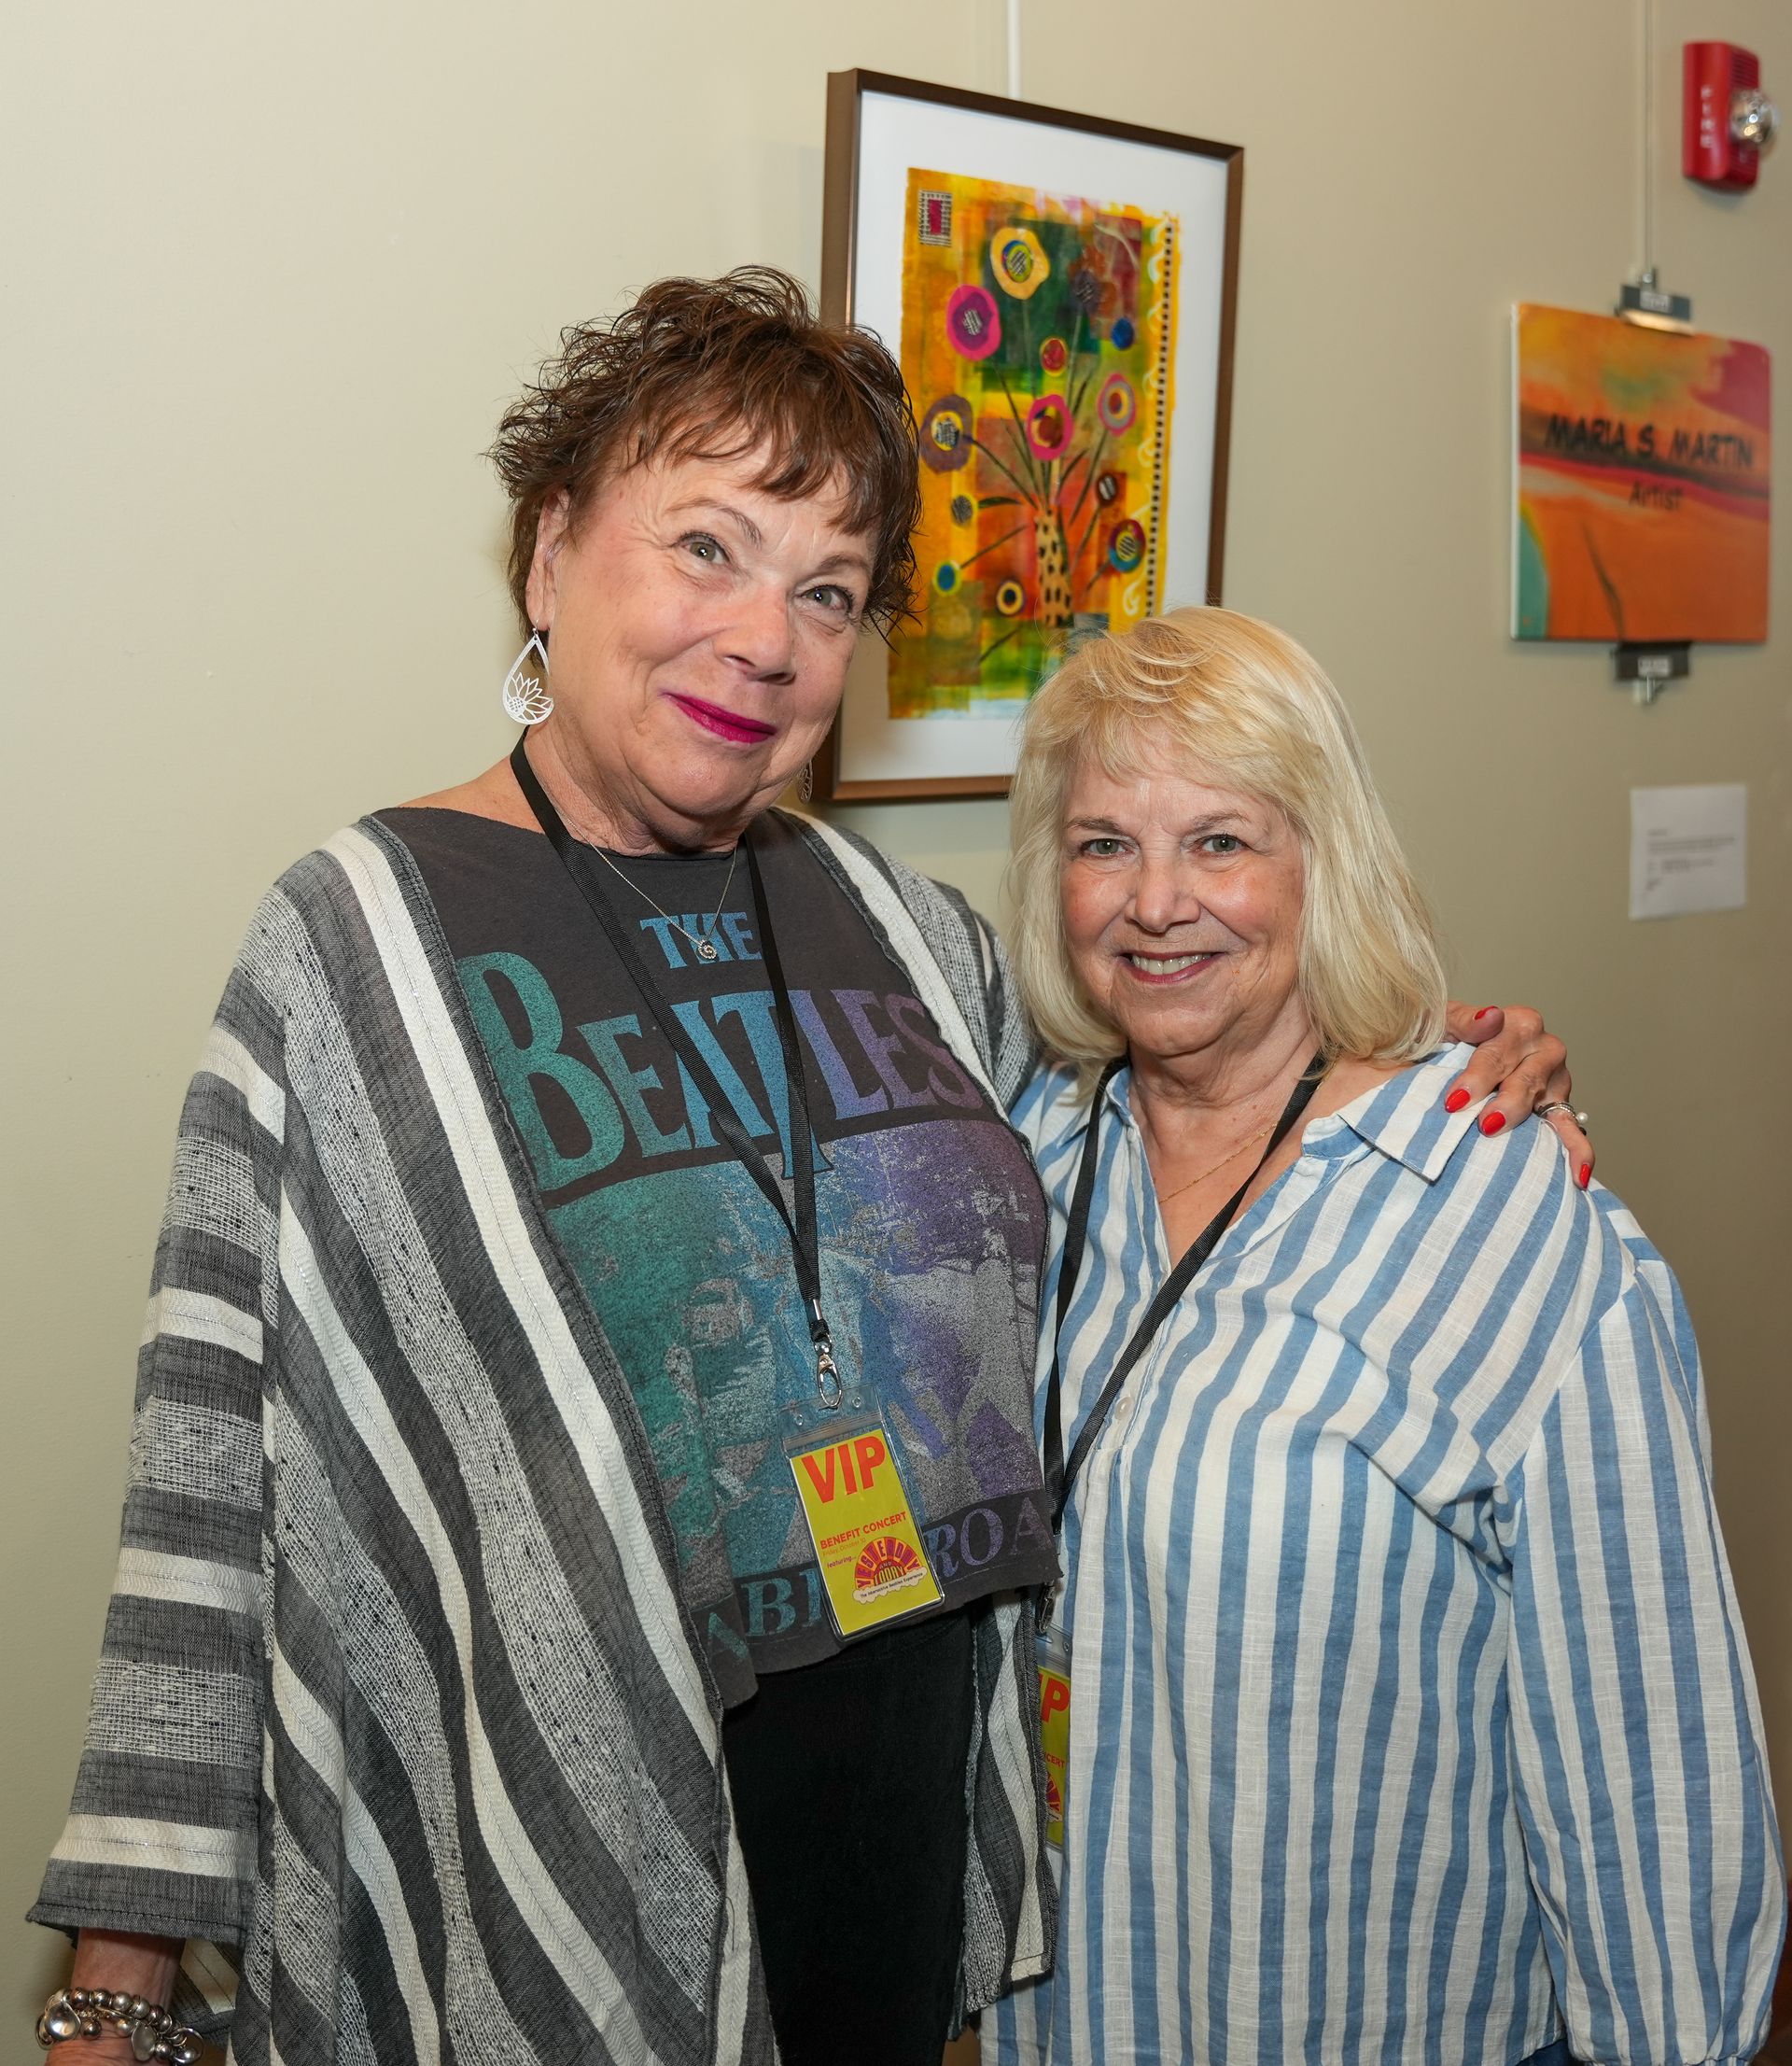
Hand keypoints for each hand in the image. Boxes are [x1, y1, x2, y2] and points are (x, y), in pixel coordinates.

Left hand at [1442, 1003, 1591, 1187]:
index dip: (1478, 1077)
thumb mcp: (1443, 1021)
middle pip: (1526, 1078)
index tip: (1454, 1101)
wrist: (1443, 1060)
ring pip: (1547, 1102)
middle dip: (1505, 1103)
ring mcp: (1555, 1080)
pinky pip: (1571, 1131)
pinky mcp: (1558, 1108)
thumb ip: (1464, 1019)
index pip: (1498, 1052)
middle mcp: (1543, 1049)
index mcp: (1517, 1024)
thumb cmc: (1443, 1039)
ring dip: (1530, 1124)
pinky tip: (1577, 1174)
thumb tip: (1490, 1016)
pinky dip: (1578, 1151)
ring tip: (1514, 1144)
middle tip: (1484, 1125)